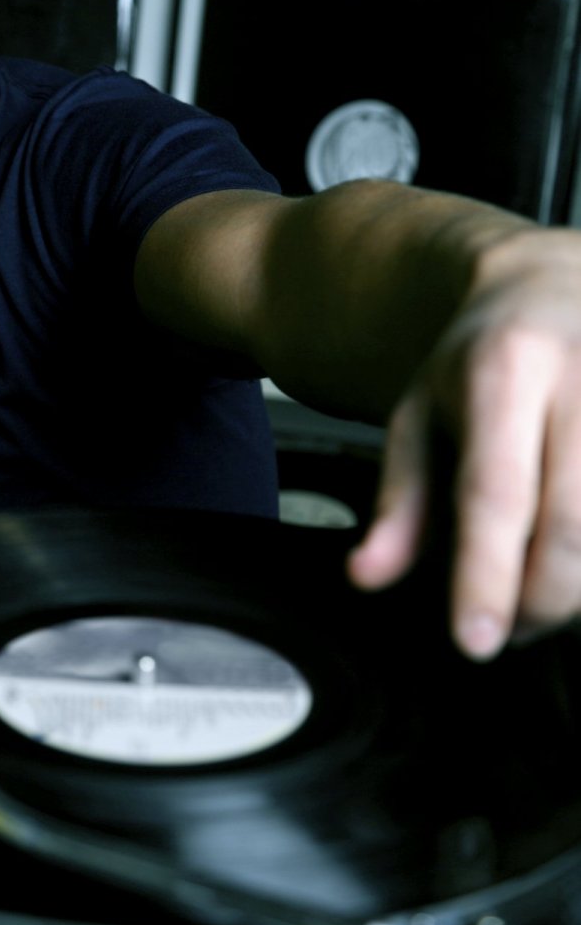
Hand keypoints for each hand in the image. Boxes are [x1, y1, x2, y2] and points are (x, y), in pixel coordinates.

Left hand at [348, 230, 580, 658]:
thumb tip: (366, 576)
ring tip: (539, 600)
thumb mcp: (417, 417)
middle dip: (542, 600)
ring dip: (578, 589)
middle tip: (510, 631)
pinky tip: (573, 565)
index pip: (495, 492)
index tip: (474, 641)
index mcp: (505, 370)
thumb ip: (396, 502)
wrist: (552, 283)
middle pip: (572, 523)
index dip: (486, 576)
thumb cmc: (480, 362)